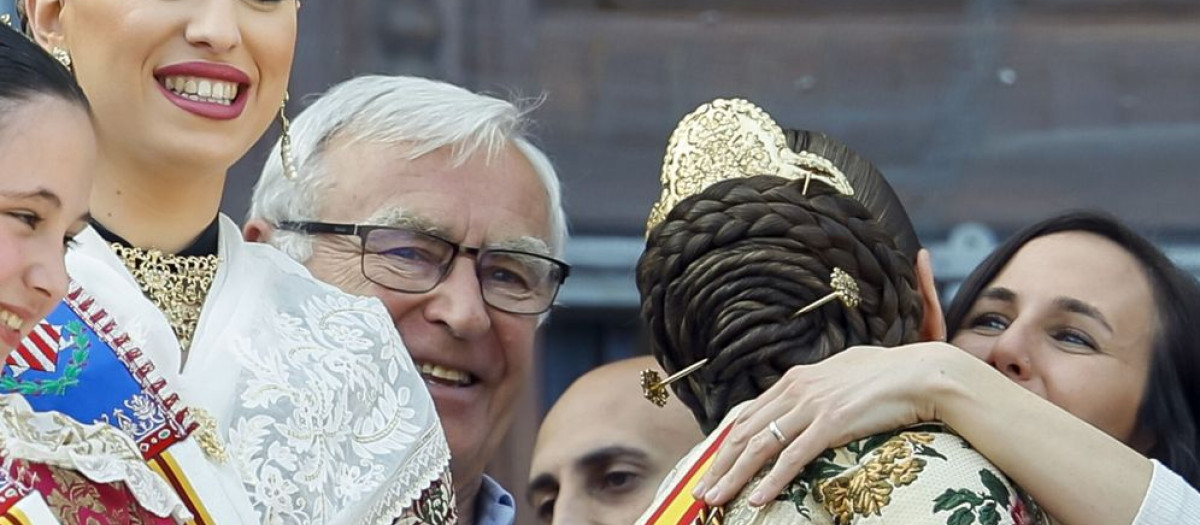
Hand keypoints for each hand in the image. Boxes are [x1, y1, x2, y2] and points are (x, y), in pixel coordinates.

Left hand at [694, 342, 967, 506]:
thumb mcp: (840, 374)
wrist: (921, 373)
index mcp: (795, 378)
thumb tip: (806, 398)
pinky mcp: (830, 424)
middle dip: (719, 466)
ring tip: (715, 500)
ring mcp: (811, 407)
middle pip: (745, 434)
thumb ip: (817, 387)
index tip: (711, 467)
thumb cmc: (887, 375)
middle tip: (702, 492)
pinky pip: (792, 458)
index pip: (749, 417)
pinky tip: (756, 500)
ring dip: (733, 477)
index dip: (726, 445)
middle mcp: (796, 389)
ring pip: (760, 447)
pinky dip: (771, 481)